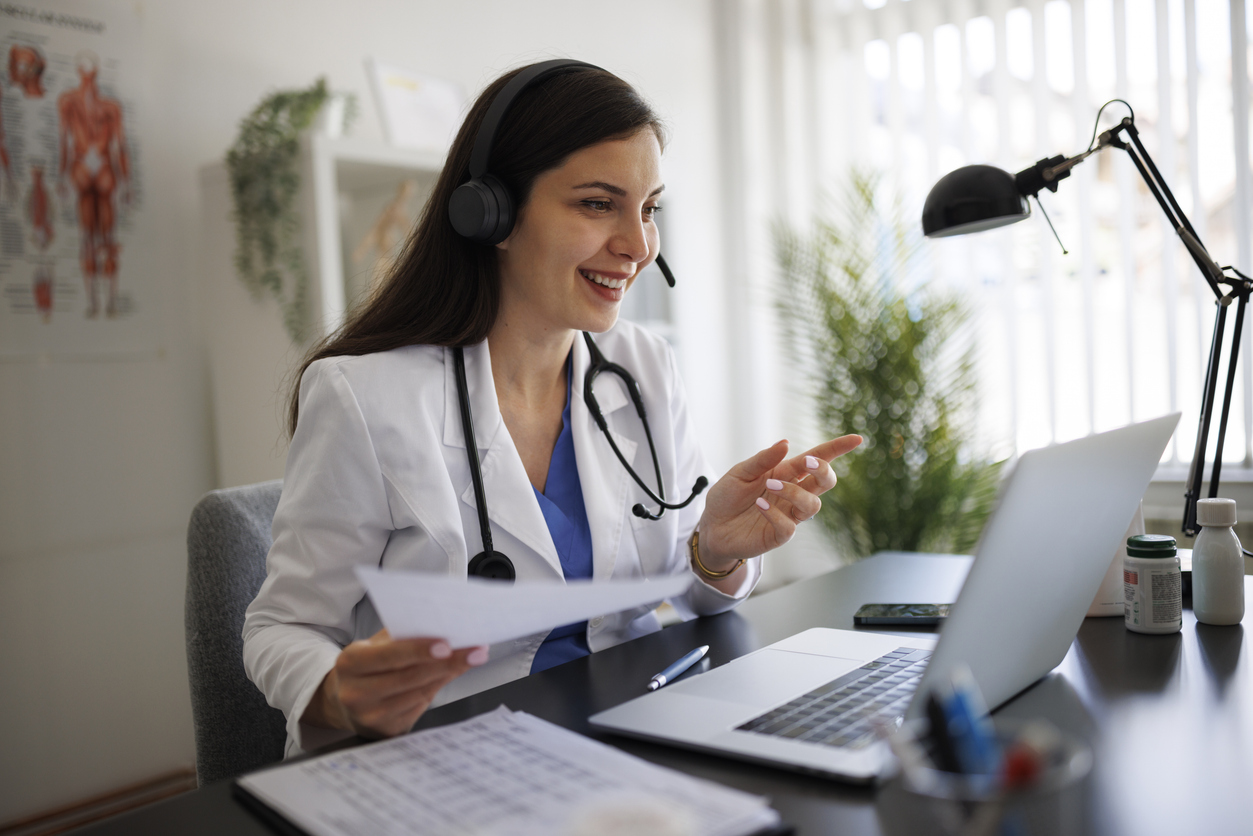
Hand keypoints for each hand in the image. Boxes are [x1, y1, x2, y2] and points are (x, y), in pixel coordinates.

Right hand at [303, 628, 488, 738]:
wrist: (345, 700)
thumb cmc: (368, 666)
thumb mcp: (376, 645)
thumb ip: (402, 636)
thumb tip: (442, 628)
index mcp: (350, 663)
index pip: (390, 655)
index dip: (419, 650)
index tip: (448, 644)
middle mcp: (356, 692)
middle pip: (410, 676)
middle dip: (448, 662)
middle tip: (475, 651)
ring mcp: (370, 715)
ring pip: (419, 692)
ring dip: (449, 673)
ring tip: (472, 658)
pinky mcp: (385, 730)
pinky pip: (420, 706)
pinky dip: (439, 687)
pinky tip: (452, 674)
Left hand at [697, 436, 861, 571]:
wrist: (711, 526)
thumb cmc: (727, 497)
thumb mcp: (741, 472)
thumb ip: (763, 459)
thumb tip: (786, 443)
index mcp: (786, 473)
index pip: (817, 459)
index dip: (837, 449)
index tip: (856, 439)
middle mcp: (792, 493)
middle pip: (825, 482)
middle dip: (823, 470)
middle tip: (806, 463)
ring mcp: (788, 515)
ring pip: (812, 505)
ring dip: (795, 492)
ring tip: (769, 485)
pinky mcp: (778, 535)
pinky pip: (789, 526)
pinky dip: (775, 513)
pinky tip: (759, 506)